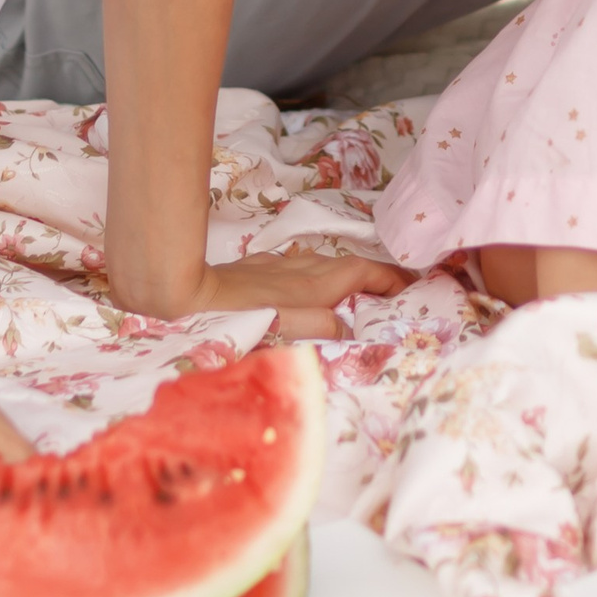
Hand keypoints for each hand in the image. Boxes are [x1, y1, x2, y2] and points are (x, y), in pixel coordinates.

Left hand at [176, 247, 413, 341]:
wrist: (185, 298)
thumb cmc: (237, 321)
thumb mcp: (285, 333)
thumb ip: (322, 330)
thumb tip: (349, 330)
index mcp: (314, 284)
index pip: (365, 272)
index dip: (391, 277)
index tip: (411, 285)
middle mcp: (301, 268)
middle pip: (348, 266)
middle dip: (374, 277)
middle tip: (393, 293)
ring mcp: (277, 265)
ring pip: (322, 264)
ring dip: (344, 275)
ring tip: (356, 294)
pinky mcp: (256, 268)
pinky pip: (297, 267)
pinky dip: (315, 276)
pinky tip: (305, 287)